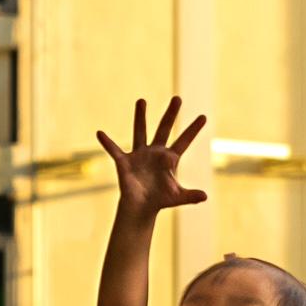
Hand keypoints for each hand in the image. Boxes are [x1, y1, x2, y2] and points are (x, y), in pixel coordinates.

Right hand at [97, 97, 208, 216]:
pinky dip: (107, 143)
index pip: (184, 141)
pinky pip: (114, 150)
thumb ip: (191, 196)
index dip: (193, 130)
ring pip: (140, 132)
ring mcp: (140, 155)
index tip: (204, 116)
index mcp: (170, 158)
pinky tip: (100, 133)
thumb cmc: (160, 200)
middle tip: (178, 98)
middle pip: (164, 129)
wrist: (141, 207)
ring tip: (142, 100)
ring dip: (141, 117)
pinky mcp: (125, 162)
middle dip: (171, 114)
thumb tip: (205, 196)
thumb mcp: (177, 197)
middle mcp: (155, 152)